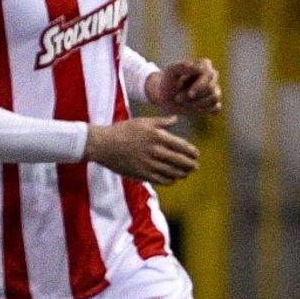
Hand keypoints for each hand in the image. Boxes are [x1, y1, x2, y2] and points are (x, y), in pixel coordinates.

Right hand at [83, 116, 199, 185]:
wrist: (103, 145)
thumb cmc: (122, 131)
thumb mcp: (142, 121)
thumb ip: (161, 121)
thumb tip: (176, 118)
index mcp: (157, 136)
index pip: (182, 146)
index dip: (192, 152)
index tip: (196, 155)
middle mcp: (155, 150)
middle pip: (180, 161)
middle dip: (190, 165)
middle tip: (195, 167)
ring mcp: (149, 163)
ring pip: (173, 172)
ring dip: (182, 174)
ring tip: (185, 173)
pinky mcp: (142, 174)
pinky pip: (162, 180)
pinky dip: (170, 180)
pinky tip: (172, 179)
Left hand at [146, 58, 222, 115]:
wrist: (164, 97)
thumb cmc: (167, 82)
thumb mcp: (170, 71)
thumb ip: (182, 66)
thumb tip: (201, 69)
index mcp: (204, 64)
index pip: (209, 74)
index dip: (200, 86)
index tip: (189, 94)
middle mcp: (211, 76)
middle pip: (212, 88)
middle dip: (194, 97)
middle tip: (178, 99)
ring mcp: (214, 89)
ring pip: (214, 98)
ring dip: (196, 104)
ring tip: (183, 102)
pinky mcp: (213, 102)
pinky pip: (217, 107)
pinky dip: (204, 110)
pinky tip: (192, 108)